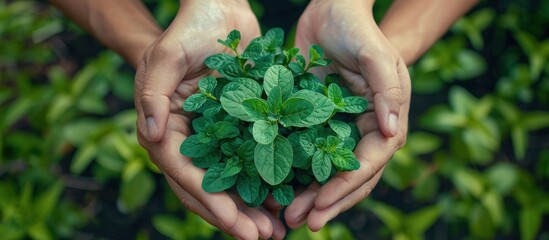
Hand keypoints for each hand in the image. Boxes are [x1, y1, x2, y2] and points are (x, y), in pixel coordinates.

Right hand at [134, 1, 284, 238]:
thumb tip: (151, 135)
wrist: (216, 11)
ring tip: (278, 230)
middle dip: (234, 215)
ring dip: (252, 207)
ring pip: (231, 180)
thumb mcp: (167, 57)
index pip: (184, 174)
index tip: (236, 223)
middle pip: (208, 187)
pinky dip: (266, 180)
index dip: (210, 201)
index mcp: (165, 128)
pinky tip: (286, 198)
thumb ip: (155, 94)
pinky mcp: (239, 128)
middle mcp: (188, 139)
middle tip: (263, 237)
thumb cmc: (187, 30)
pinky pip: (251, 160)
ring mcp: (215, 137)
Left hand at [284, 0, 410, 230]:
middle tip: (301, 222)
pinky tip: (274, 191)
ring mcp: (337, 130)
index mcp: (384, 119)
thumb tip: (390, 130)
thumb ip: (387, 89)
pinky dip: (293, 175)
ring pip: (327, 173)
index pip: (370, 162)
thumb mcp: (374, 52)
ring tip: (287, 217)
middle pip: (350, 177)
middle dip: (327, 202)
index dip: (347, 187)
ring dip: (310, 196)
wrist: (330, 11)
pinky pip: (305, 155)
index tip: (321, 205)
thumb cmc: (356, 28)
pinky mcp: (313, 124)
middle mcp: (363, 131)